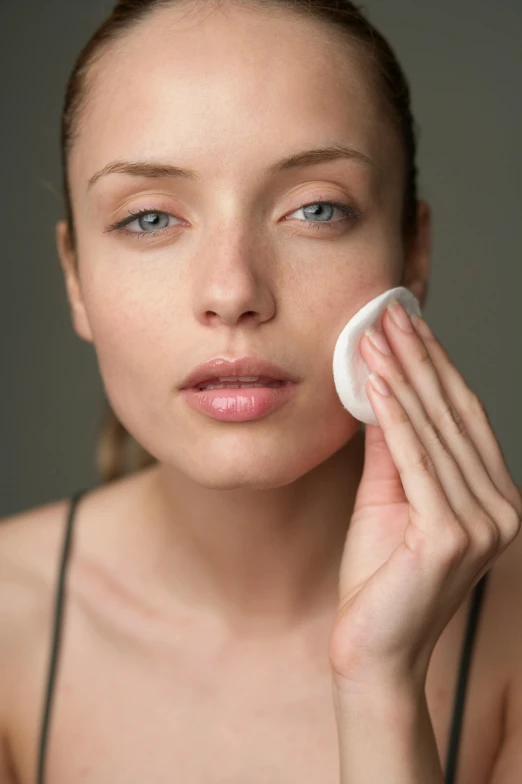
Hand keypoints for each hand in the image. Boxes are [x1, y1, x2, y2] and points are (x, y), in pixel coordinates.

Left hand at [329, 299, 520, 693]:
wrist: (373, 648)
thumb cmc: (378, 577)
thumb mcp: (387, 498)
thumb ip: (391, 447)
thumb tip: (381, 389)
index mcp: (492, 497)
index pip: (462, 416)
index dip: (434, 365)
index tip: (405, 324)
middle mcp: (500, 507)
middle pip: (453, 414)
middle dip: (418, 357)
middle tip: (389, 311)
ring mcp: (482, 523)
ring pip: (435, 430)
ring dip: (402, 375)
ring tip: (375, 333)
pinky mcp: (452, 535)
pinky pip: (416, 460)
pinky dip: (393, 416)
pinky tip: (376, 379)